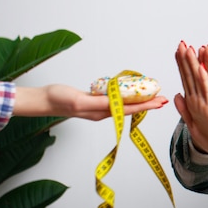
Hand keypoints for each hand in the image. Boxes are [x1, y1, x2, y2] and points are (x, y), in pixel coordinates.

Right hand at [15, 85, 168, 119]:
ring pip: (125, 105)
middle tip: (164, 99)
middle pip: (130, 108)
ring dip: (140, 101)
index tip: (160, 102)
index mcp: (101, 111)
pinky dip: (127, 98)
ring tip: (153, 97)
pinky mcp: (94, 102)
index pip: (129, 108)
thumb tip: (114, 103)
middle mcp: (103, 112)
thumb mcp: (79, 99)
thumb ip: (97, 102)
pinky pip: (116, 101)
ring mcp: (99, 108)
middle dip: (148, 104)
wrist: (43, 100)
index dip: (146, 105)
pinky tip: (132, 94)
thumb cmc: (59, 99)